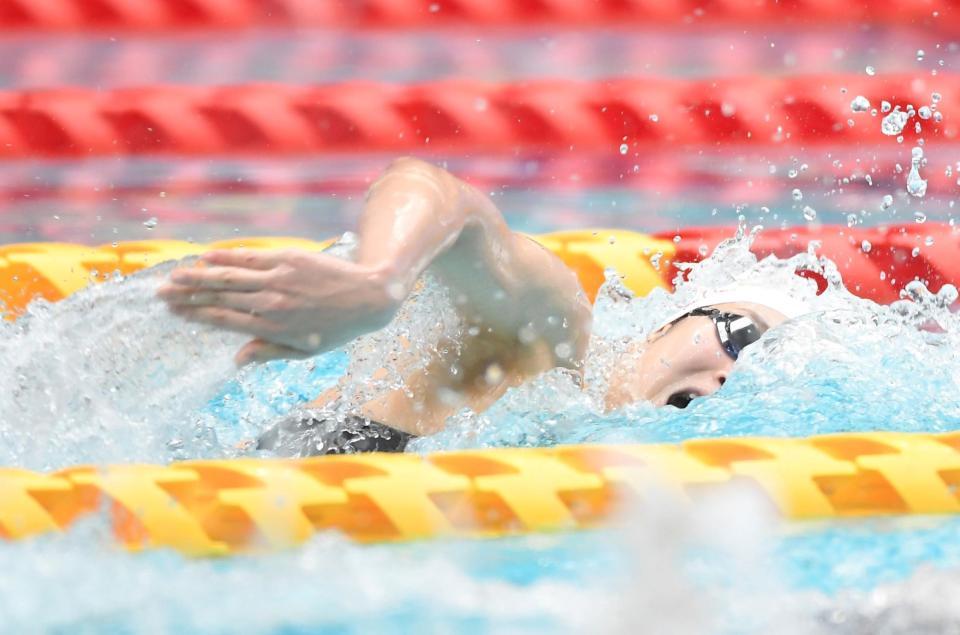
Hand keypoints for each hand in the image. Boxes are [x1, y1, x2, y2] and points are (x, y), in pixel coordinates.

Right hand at [157, 248, 402, 364]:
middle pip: (218, 297)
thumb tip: (236, 360)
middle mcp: (270, 302)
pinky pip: (250, 256)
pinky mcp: (288, 258)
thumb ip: (268, 352)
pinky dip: (227, 256)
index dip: (196, 315)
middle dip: (187, 294)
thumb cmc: (336, 329)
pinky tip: (207, 256)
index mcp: (272, 327)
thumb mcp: (304, 351)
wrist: (368, 296)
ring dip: (198, 274)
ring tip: (175, 275)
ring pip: (229, 275)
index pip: (223, 320)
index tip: (174, 312)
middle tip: (160, 292)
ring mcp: (278, 277)